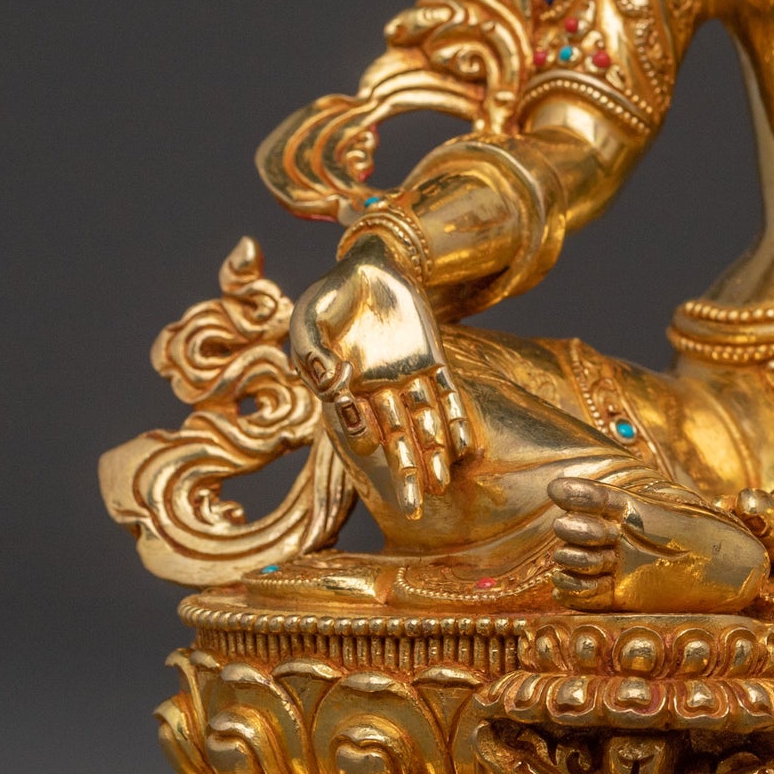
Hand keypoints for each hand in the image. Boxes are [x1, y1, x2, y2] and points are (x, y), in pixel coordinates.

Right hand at [289, 233, 473, 515]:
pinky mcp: (435, 360)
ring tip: (440, 486)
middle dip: (404, 472)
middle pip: (395, 437)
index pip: (356, 422)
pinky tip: (463, 448)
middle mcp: (380, 391)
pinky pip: (449, 394)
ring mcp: (409, 377)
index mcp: (347, 387)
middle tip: (413, 510)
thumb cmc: (333, 294)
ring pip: (425, 422)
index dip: (361, 433)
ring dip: (434, 454)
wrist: (372, 264)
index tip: (364, 440)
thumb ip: (313, 351)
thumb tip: (330, 383)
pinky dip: (456, 418)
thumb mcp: (310, 316)